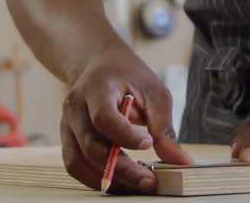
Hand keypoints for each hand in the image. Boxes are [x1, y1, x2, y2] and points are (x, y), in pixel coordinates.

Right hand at [61, 45, 192, 192]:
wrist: (100, 64)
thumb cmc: (129, 76)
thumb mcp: (154, 92)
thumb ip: (164, 128)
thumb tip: (182, 162)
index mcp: (97, 88)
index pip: (104, 117)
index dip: (125, 136)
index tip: (148, 145)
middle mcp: (75, 107)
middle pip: (91, 146)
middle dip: (122, 169)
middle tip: (149, 181)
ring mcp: (67, 124)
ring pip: (78, 161)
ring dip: (107, 179)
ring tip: (136, 184)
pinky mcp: (67, 138)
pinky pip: (75, 166)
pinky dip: (95, 179)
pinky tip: (119, 181)